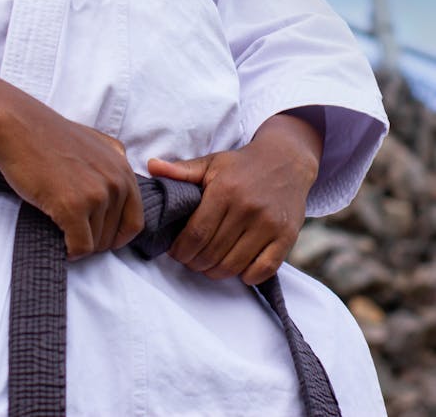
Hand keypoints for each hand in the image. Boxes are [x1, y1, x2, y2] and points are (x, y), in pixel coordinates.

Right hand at [0, 108, 143, 259]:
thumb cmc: (50, 136)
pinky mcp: (73, 207)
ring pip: (96, 244)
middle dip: (94, 240)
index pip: (134, 220)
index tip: (100, 238)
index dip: (117, 236)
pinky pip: (80, 247)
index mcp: (122, 168)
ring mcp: (96, 194)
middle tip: (73, 232)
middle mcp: (116, 182)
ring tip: (62, 228)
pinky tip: (60, 242)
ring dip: (79, 243)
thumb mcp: (95, 143)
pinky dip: (70, 251)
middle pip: (113, 235)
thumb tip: (120, 187)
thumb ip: (112, 165)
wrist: (19, 128)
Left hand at [148, 113, 321, 284]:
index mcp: (225, 190)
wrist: (286, 160)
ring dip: (216, 272)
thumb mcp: (211, 163)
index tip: (175, 252)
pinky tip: (237, 268)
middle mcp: (247, 208)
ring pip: (234, 265)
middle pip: (212, 253)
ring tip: (207, 265)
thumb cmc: (242, 165)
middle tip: (189, 260)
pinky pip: (263, 270)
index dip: (181, 250)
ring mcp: (269, 224)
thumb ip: (181, 170)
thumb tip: (151, 166)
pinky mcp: (286, 237)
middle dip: (195, 263)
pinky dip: (246, 276)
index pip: (196, 233)